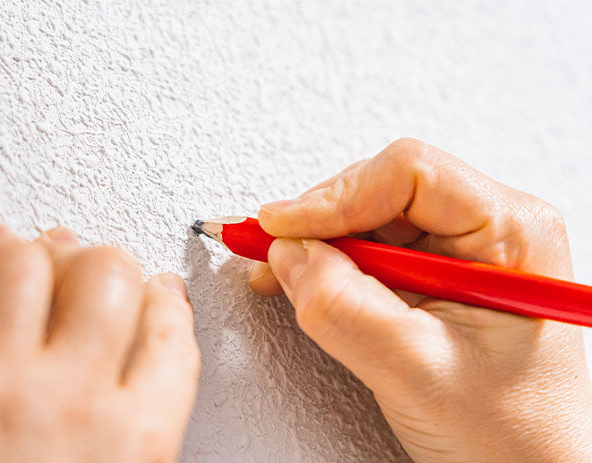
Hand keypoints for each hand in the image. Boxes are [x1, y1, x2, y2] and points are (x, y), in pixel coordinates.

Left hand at [0, 217, 198, 461]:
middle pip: (105, 278)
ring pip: (19, 267)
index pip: (170, 334)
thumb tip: (160, 362)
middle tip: (86, 257)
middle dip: (100, 258)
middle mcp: (68, 402)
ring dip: (17, 247)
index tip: (157, 288)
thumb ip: (154, 431)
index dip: (165, 297)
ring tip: (8, 245)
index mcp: (134, 442)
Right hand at [249, 138, 591, 461]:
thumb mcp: (414, 370)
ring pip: (374, 217)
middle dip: (321, 221)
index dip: (335, 195)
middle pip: (384, 190)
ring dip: (322, 244)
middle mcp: (491, 229)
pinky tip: (311, 282)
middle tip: (272, 253)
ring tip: (285, 275)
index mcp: (511, 233)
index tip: (282, 227)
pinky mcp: (441, 274)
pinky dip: (334, 264)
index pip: (409, 174)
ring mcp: (466, 251)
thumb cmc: (511, 434)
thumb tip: (288, 255)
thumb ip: (342, 308)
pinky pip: (377, 249)